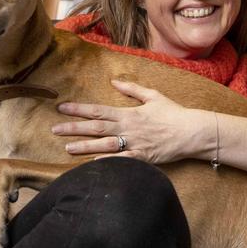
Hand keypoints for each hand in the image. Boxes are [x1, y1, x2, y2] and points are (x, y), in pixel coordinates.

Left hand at [52, 79, 209, 164]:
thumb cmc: (174, 113)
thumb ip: (132, 89)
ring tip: (67, 147)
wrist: (192, 132)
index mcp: (129, 113)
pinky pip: (121, 162)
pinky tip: (92, 165)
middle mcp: (128, 129)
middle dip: (74, 128)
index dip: (79, 109)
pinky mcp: (142, 159)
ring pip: (104, 146)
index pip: (98, 111)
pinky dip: (107, 163)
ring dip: (84, 147)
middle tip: (54, 129)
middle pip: (96, 128)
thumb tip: (115, 82)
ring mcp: (134, 145)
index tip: (62, 108)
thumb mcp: (153, 96)